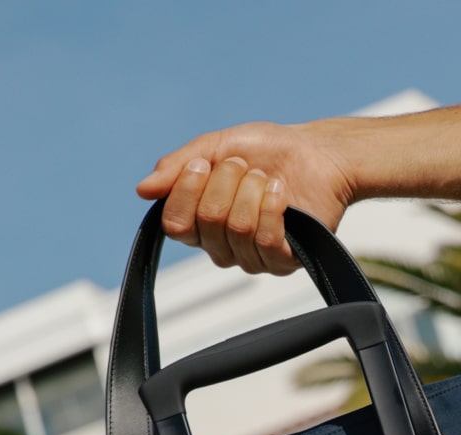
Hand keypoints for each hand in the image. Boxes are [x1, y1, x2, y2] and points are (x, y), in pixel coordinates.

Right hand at [136, 121, 355, 274]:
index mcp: (199, 224)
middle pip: (208, 222)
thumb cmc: (267, 151)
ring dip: (253, 190)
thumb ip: (179, 166)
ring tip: (267, 177)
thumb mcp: (216, 147)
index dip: (186, 191)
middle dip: (226, 182)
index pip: (174, 225)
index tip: (203, 164)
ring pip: (238, 229)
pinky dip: (273, 207)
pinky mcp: (284, 262)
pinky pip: (268, 241)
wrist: (317, 154)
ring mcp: (253, 258)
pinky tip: (280, 191)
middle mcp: (222, 247)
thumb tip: (143, 190)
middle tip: (245, 166)